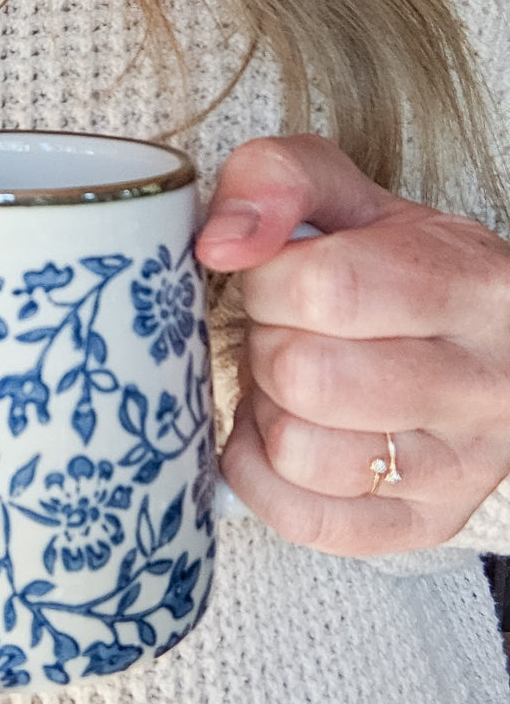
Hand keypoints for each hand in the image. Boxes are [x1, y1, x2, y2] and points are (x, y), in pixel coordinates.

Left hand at [196, 135, 509, 555]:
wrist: (473, 346)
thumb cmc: (396, 272)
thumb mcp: (346, 199)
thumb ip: (279, 180)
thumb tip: (220, 242)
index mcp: (475, 288)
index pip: (328, 288)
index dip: (270, 283)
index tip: (278, 280)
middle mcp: (485, 386)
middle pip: (307, 377)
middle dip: (267, 347)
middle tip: (286, 335)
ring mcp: (459, 468)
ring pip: (300, 452)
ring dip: (268, 413)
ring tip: (293, 386)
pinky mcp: (419, 523)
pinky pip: (300, 515)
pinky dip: (262, 472)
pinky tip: (281, 434)